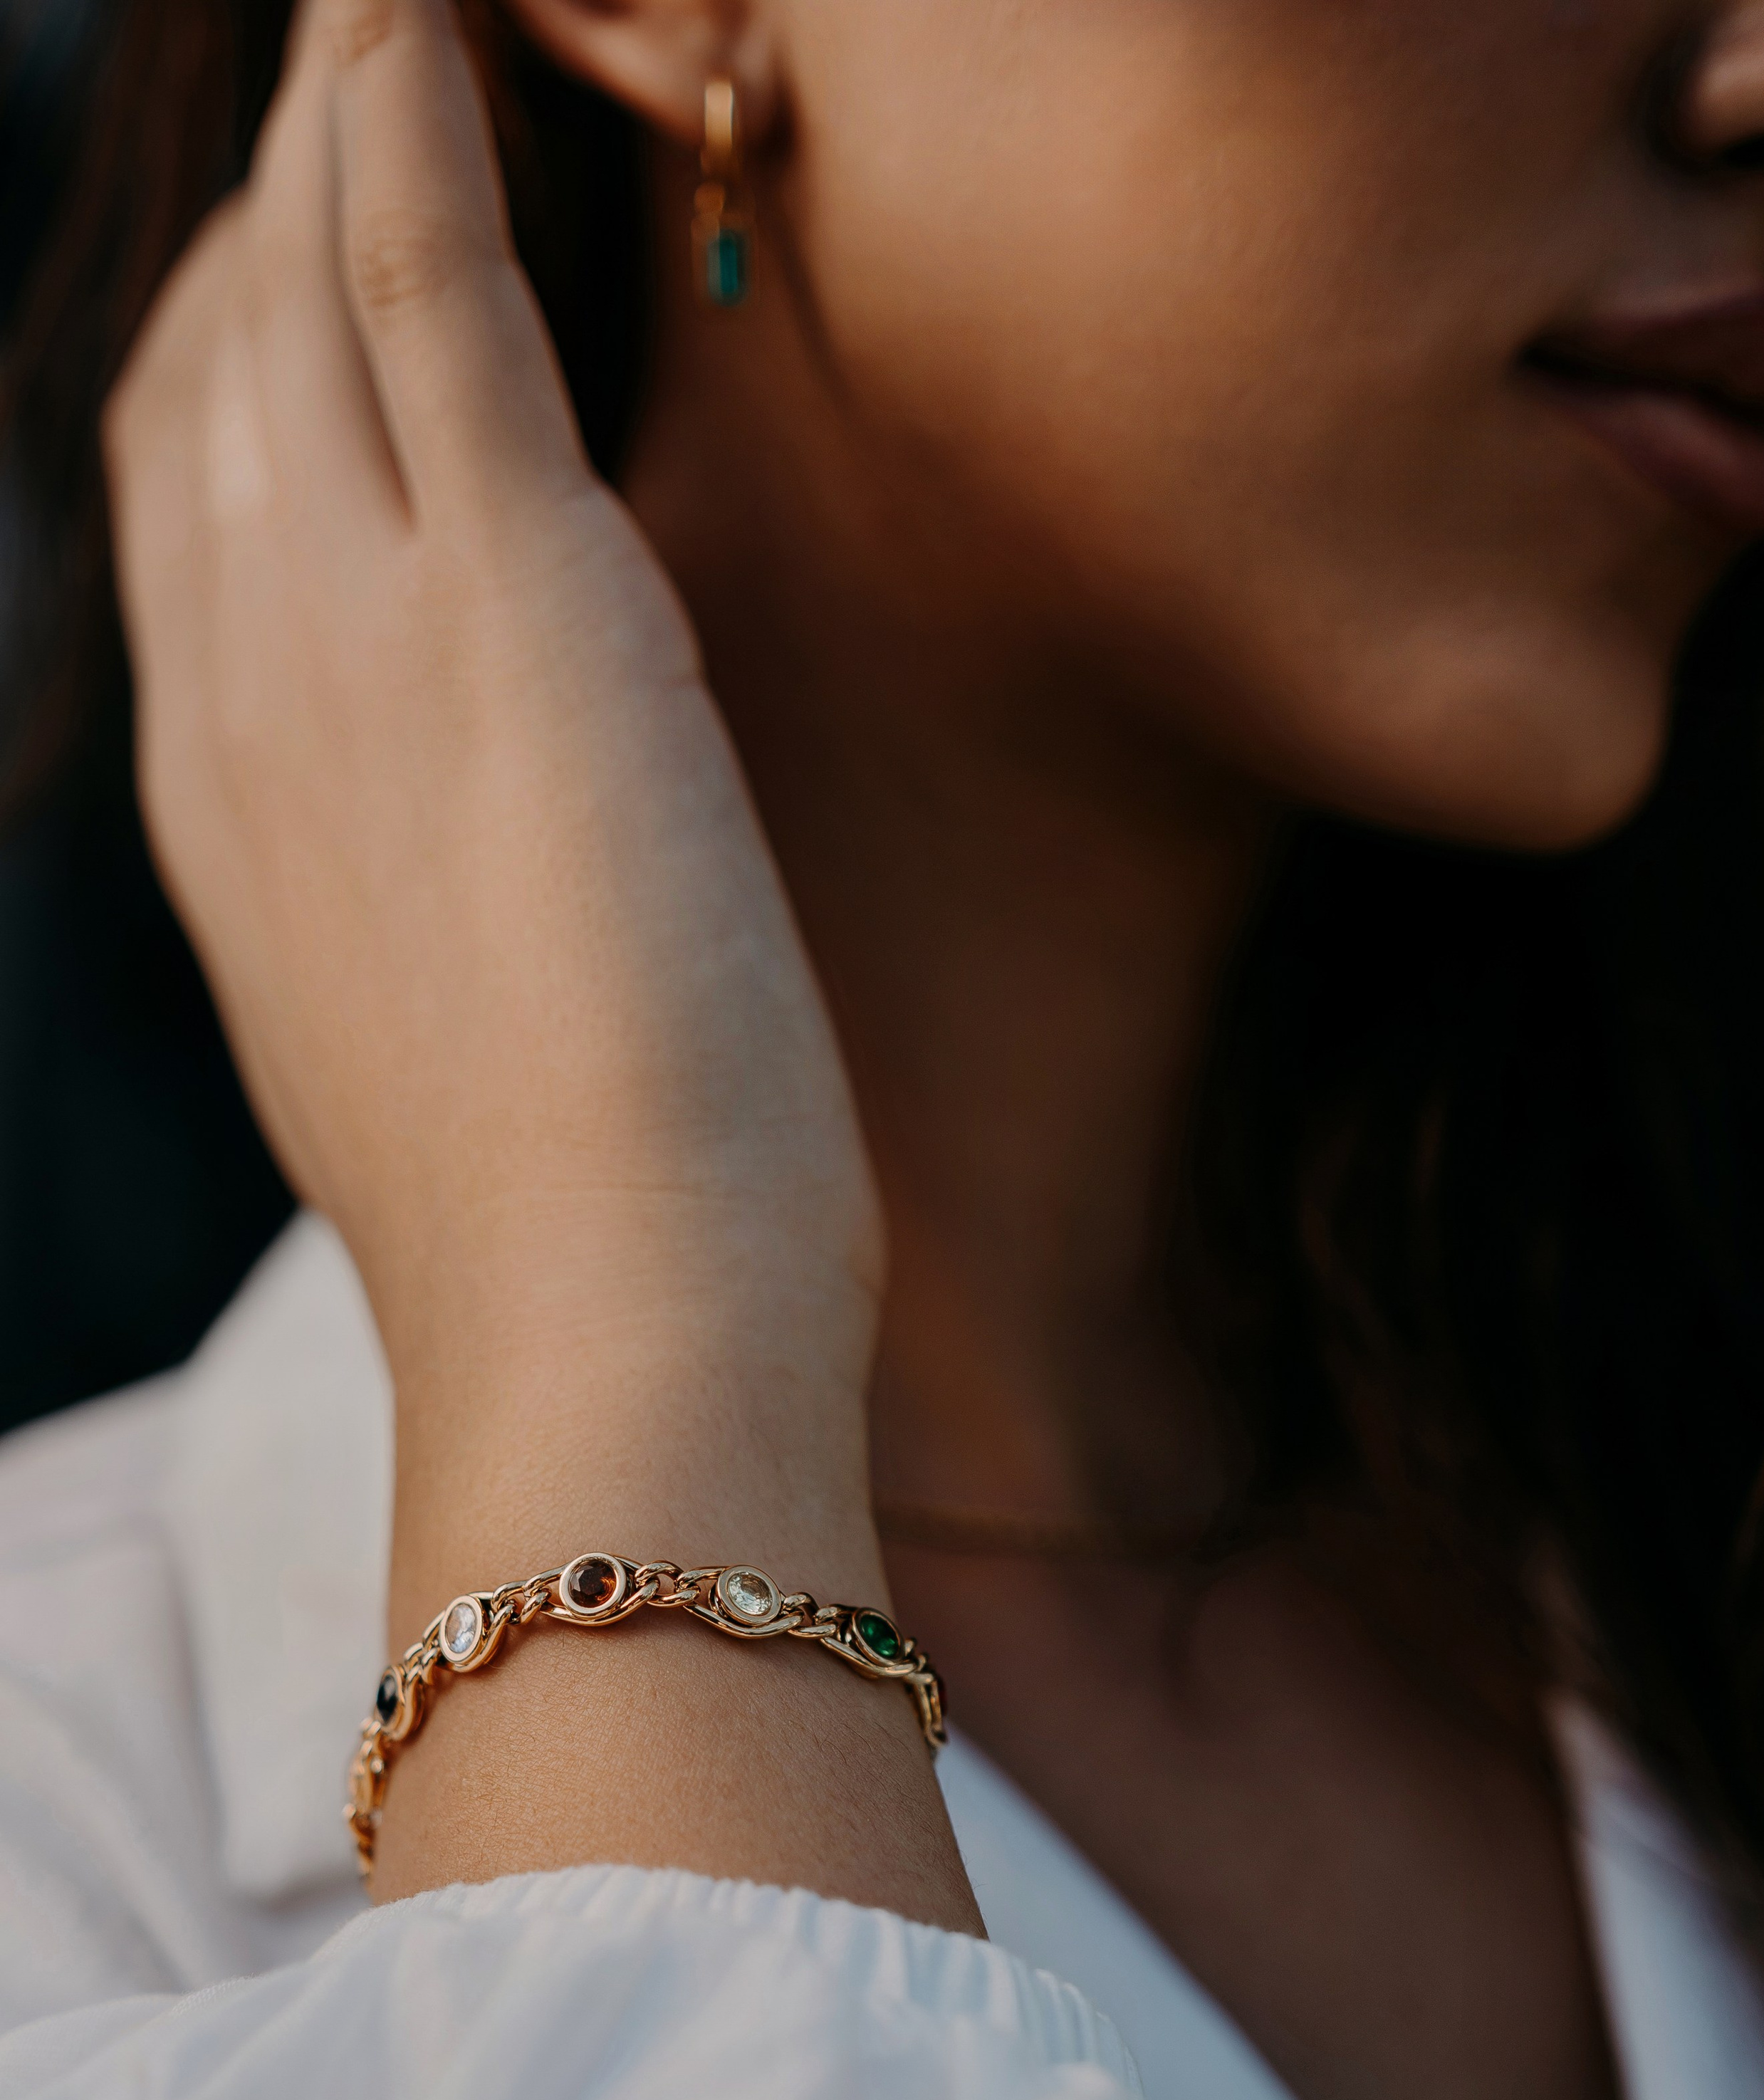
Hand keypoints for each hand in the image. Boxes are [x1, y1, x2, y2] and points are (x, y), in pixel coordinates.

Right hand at [104, 0, 879, 1430]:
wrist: (613, 1346)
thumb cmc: (577, 1253)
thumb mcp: (443, 1058)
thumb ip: (417, 918)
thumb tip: (464, 865)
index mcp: (235, 815)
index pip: (195, 513)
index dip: (237, 366)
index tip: (295, 278)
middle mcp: (248, 693)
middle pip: (214, 376)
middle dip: (266, 217)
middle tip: (339, 84)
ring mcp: (354, 634)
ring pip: (297, 292)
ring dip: (331, 116)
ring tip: (376, 3)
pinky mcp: (507, 600)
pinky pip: (422, 286)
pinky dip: (410, 128)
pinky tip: (417, 17)